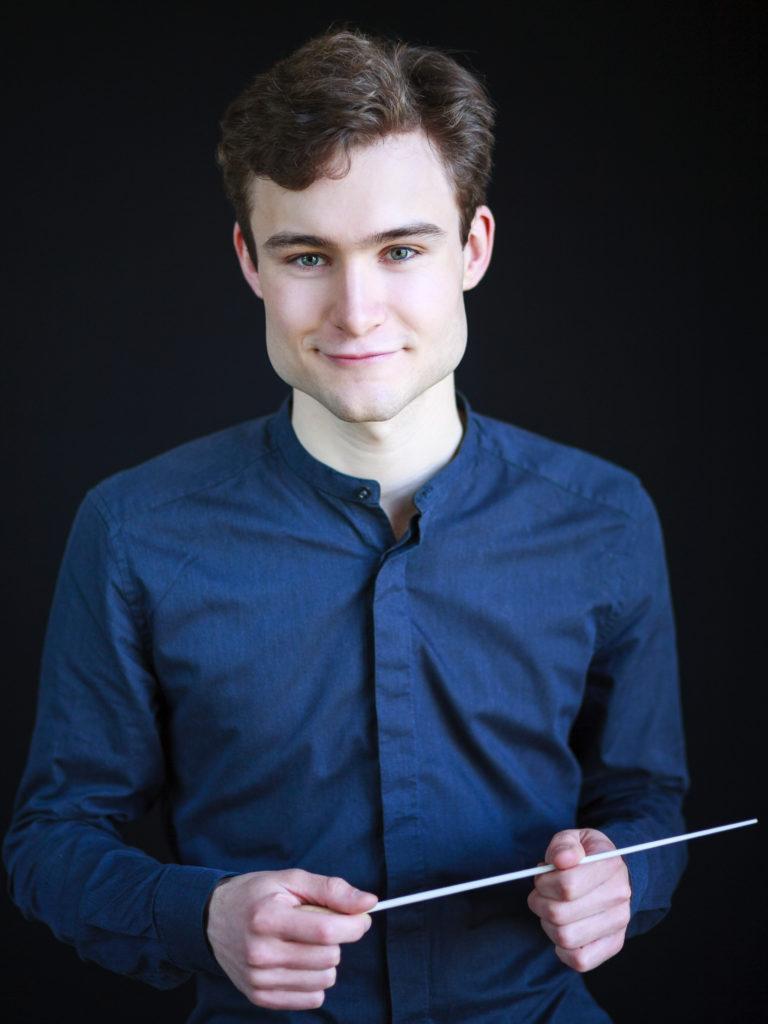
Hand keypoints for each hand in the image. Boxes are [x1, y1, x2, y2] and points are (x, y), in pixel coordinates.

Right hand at [206, 869, 377, 1010]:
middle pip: (328, 957)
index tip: (360, 917)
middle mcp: (259, 952)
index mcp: (267, 918)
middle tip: (316, 925)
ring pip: (323, 980)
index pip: (326, 931)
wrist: (213, 919)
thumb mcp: (291, 880)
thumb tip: (369, 903)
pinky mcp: (259, 997)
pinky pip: (311, 999)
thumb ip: (332, 890)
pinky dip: (314, 981)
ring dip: (324, 961)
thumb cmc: (257, 895)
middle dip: (334, 940)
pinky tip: (297, 961)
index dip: (354, 925)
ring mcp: (258, 979)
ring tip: (303, 943)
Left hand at [527, 828, 630, 972]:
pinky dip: (562, 950)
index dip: (544, 883)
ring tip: (551, 909)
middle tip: (541, 893)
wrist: (612, 873)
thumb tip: (562, 859)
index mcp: (610, 865)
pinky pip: (580, 961)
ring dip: (547, 924)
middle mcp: (619, 896)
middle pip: (560, 913)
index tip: (542, 876)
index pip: (566, 885)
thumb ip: (563, 845)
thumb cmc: (586, 855)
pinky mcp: (614, 944)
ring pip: (566, 937)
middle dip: (539, 902)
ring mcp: (619, 923)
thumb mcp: (573, 838)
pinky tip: (562, 929)